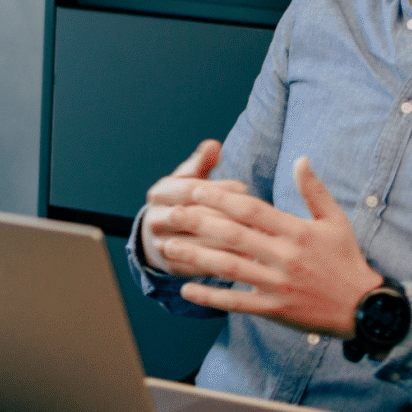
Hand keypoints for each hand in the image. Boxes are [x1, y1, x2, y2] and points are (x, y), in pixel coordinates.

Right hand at [140, 140, 248, 269]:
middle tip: (255, 217)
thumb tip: (214, 145)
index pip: (190, 189)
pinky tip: (248, 258)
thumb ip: (201, 163)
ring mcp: (161, 245)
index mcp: (159, 194)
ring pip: (199, 244)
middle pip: (194, 217)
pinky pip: (200, 267)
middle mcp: (155, 219)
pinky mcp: (172, 267)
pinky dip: (225, 263)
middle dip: (226, 216)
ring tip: (256, 238)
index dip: (218, 188)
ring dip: (229, 243)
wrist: (159, 235)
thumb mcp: (187, 178)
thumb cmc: (183, 199)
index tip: (244, 188)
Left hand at [148, 155, 383, 336]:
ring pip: (229, 268)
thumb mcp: (335, 221)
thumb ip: (314, 190)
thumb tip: (301, 159)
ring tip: (168, 248)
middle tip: (171, 213)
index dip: (220, 198)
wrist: (365, 308)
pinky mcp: (274, 309)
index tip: (196, 189)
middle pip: (233, 235)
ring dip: (195, 257)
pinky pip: (236, 302)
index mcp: (297, 231)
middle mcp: (284, 256)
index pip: (251, 209)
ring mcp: (278, 285)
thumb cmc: (347, 261)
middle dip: (198, 222)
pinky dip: (210, 297)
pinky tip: (187, 290)